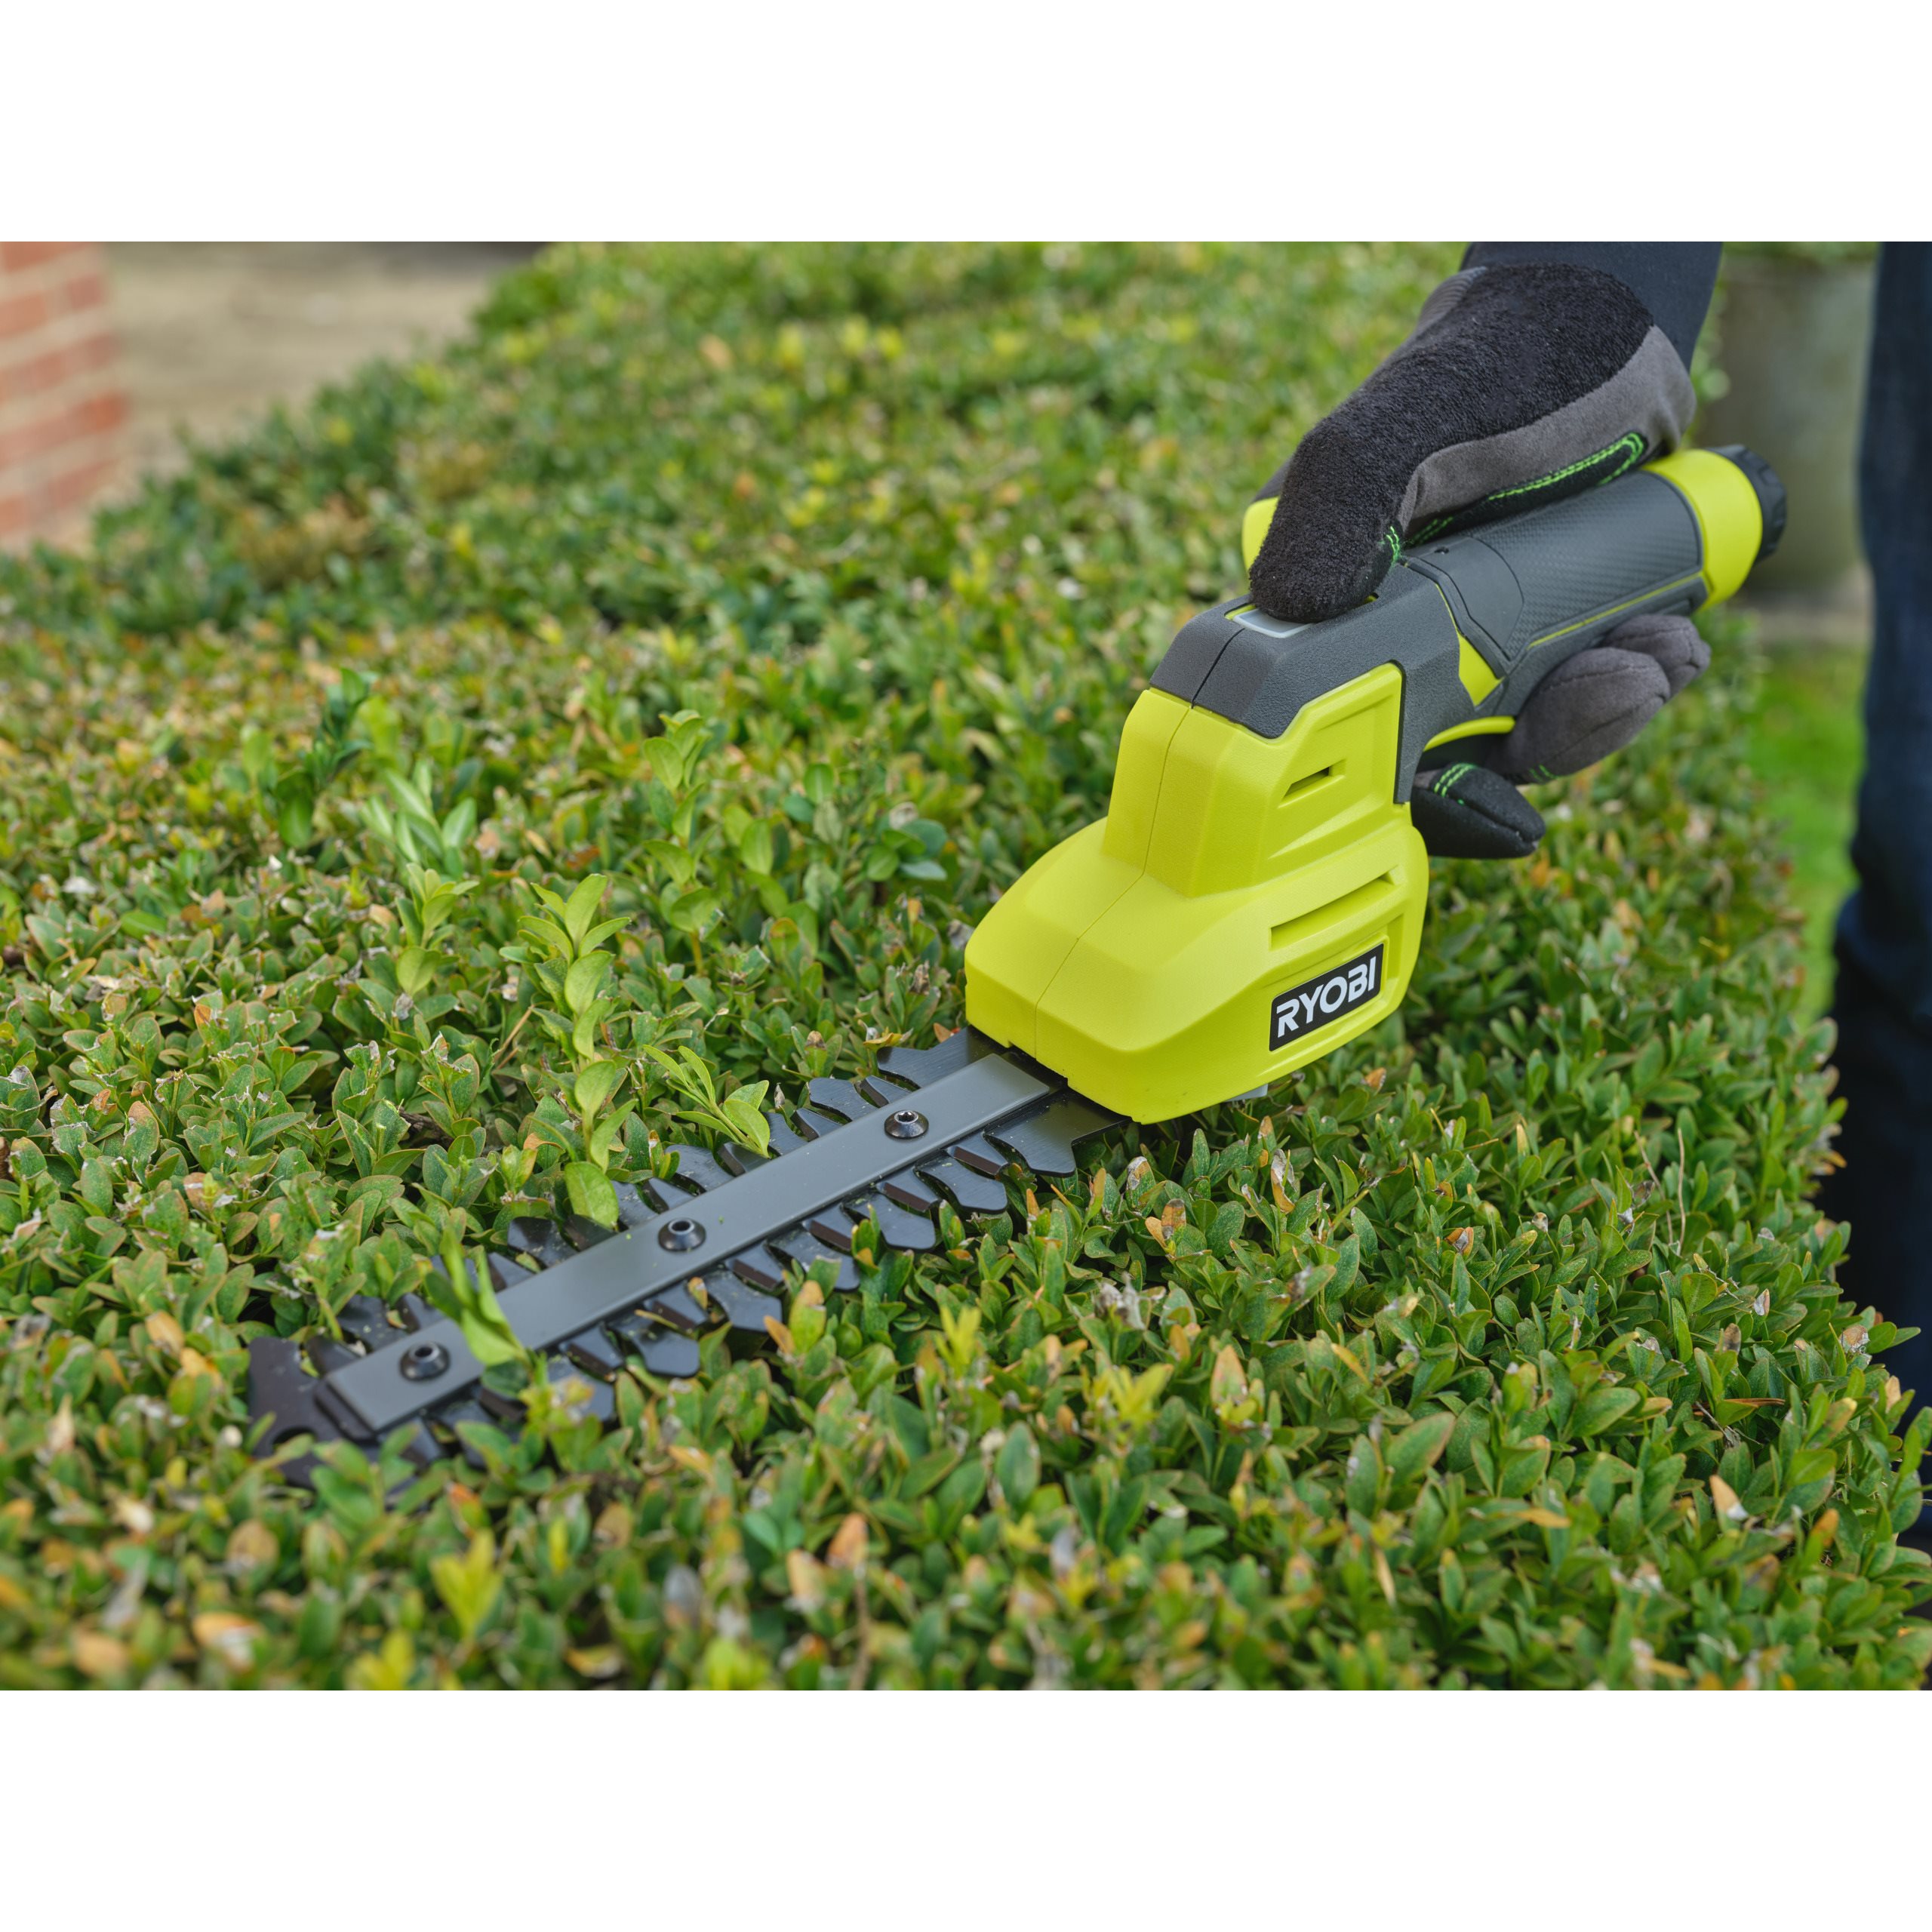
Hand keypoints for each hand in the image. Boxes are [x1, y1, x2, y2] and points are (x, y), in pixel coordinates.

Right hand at [1245, 261, 1709, 857]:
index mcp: (1321, 614)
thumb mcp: (1397, 420)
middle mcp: (1386, 648)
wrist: (1593, 326)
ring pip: (1525, 738)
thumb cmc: (1486, 364)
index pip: (1334, 742)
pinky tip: (1669, 643)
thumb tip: (1291, 607)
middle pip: (1445, 758)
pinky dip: (1632, 684)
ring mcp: (1470, 650)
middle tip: (1618, 692)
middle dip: (1539, 745)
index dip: (1408, 790)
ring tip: (1660, 656)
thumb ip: (1334, 498)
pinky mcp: (1545, 644)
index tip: (1487, 800)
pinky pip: (1582, 700)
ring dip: (1603, 714)